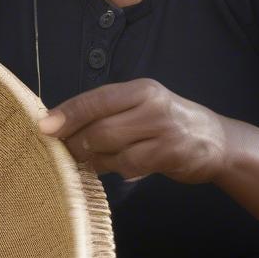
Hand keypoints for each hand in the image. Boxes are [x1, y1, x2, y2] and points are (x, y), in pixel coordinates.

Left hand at [37, 79, 228, 184]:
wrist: (215, 140)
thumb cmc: (167, 123)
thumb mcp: (140, 106)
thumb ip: (107, 111)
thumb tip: (59, 124)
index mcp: (141, 89)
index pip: (95, 99)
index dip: (67, 114)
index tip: (43, 127)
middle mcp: (152, 106)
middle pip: (99, 128)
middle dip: (76, 143)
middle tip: (65, 151)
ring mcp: (163, 131)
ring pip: (111, 149)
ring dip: (94, 159)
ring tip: (91, 159)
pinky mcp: (169, 155)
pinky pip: (127, 166)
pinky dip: (114, 169)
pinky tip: (116, 167)